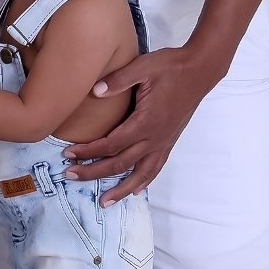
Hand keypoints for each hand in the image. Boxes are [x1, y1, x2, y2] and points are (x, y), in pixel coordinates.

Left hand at [64, 46, 222, 203]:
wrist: (199, 71)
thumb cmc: (171, 67)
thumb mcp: (143, 67)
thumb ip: (118, 80)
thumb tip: (94, 91)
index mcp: (145, 121)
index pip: (111, 144)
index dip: (88, 151)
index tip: (69, 154)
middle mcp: (155, 138)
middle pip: (120, 163)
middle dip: (94, 172)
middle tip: (71, 176)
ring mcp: (164, 142)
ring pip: (140, 174)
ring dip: (121, 189)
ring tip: (104, 202)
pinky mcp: (170, 141)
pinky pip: (155, 168)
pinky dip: (144, 181)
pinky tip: (136, 190)